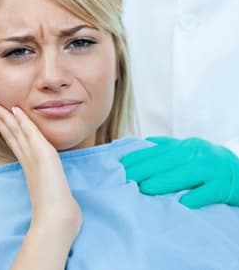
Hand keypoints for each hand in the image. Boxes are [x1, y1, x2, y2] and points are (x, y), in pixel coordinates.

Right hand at [0, 103, 81, 235]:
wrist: (56, 220)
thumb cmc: (55, 212)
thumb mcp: (51, 193)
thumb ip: (49, 188)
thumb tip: (54, 191)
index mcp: (30, 168)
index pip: (16, 144)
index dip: (7, 130)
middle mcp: (28, 160)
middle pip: (11, 135)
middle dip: (1, 121)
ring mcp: (34, 157)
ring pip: (16, 132)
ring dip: (5, 117)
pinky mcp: (43, 154)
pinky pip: (30, 133)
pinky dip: (22, 121)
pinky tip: (15, 110)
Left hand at [120, 137, 238, 208]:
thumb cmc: (210, 163)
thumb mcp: (191, 150)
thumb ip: (169, 147)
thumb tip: (145, 142)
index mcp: (187, 146)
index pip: (157, 151)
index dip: (138, 158)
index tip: (120, 166)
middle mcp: (198, 153)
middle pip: (168, 161)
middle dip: (144, 169)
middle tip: (125, 178)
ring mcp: (213, 168)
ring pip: (186, 174)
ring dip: (164, 181)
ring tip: (144, 189)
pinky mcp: (226, 185)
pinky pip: (210, 192)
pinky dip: (196, 197)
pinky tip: (181, 204)